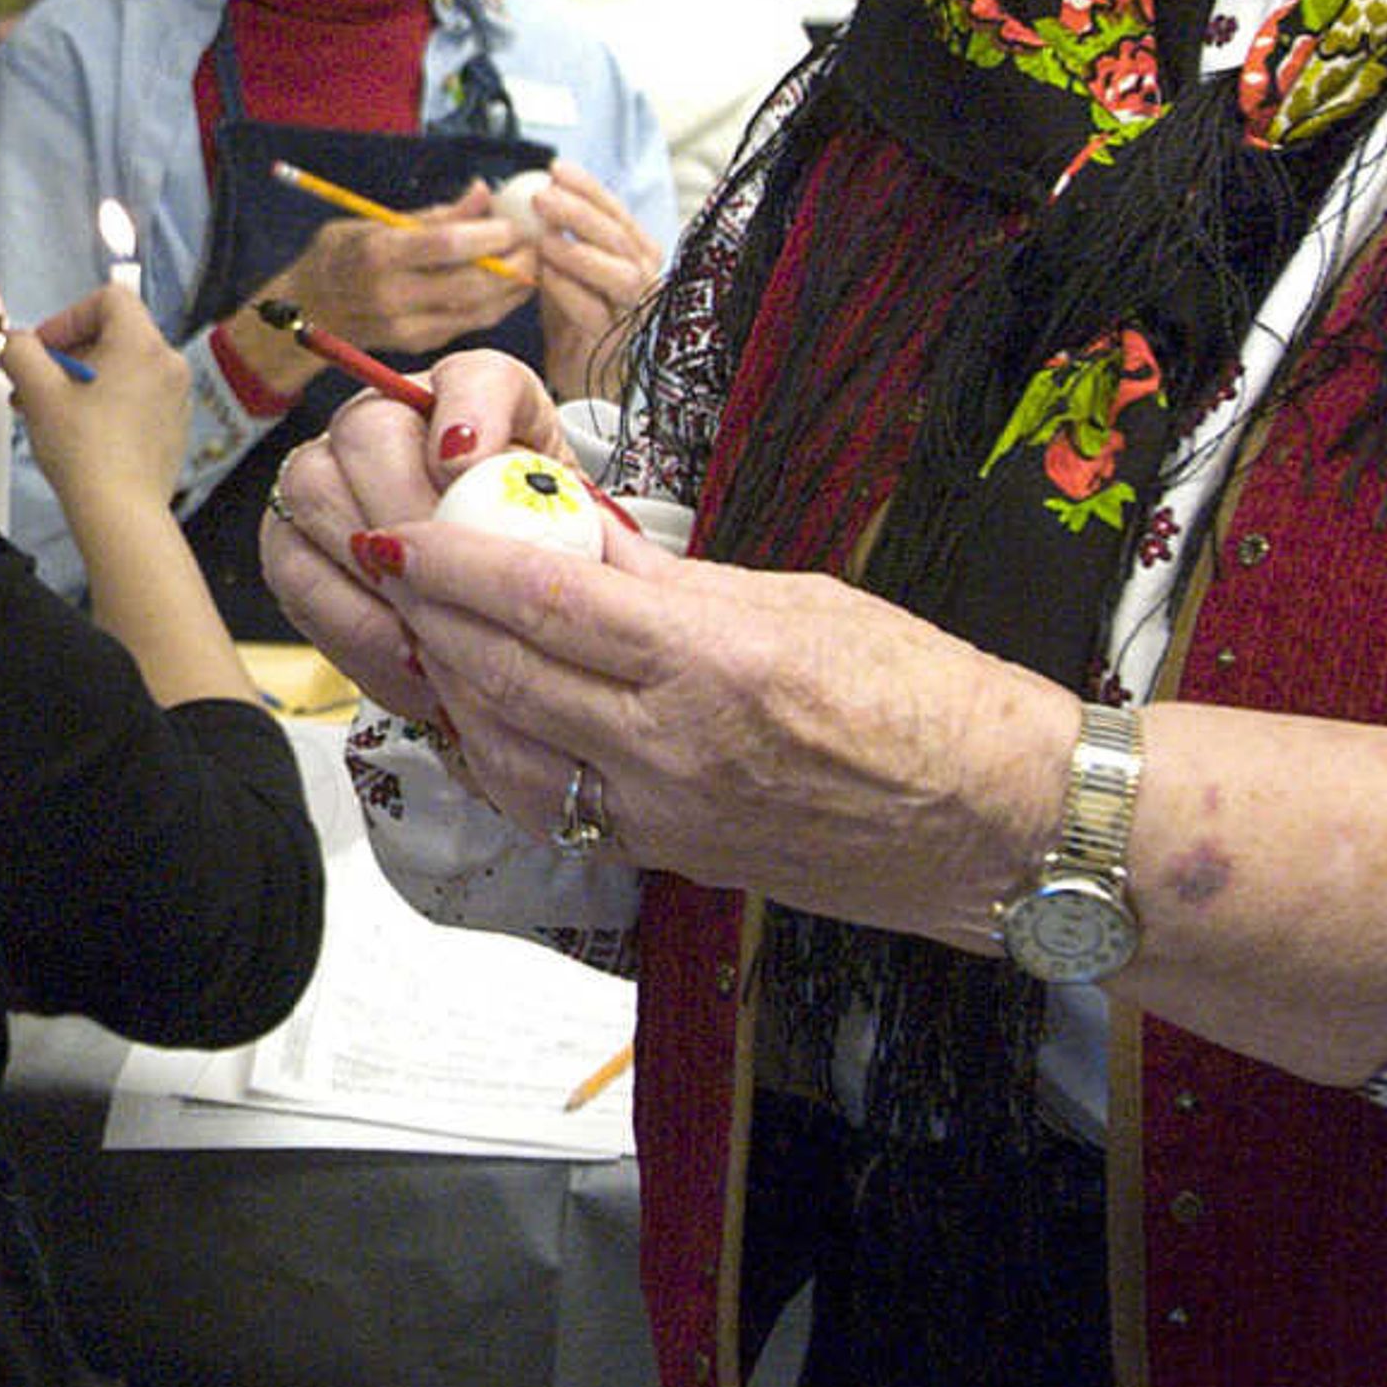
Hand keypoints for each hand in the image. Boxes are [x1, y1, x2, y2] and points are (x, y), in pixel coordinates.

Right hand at [8, 282, 193, 523]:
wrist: (119, 512)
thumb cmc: (85, 451)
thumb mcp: (39, 393)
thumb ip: (19, 353)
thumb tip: (12, 342)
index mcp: (142, 344)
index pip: (109, 299)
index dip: (67, 317)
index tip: (43, 349)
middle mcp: (168, 364)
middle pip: (114, 335)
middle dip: (68, 355)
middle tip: (35, 383)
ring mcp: (176, 397)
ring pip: (123, 369)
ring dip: (83, 381)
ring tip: (49, 412)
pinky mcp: (173, 427)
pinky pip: (137, 397)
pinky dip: (107, 403)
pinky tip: (79, 432)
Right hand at [258, 348, 557, 719]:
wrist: (491, 625)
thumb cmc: (534, 571)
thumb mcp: (573, 543)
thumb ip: (565, 520)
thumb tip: (580, 531)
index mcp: (477, 401)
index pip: (474, 378)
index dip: (470, 414)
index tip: (467, 469)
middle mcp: (389, 418)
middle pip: (370, 430)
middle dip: (410, 511)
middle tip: (450, 582)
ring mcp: (328, 472)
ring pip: (315, 488)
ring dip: (377, 569)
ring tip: (434, 631)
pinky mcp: (291, 539)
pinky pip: (294, 566)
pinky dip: (353, 620)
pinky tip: (408, 657)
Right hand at [268, 201, 528, 360]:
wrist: (308, 309)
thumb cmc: (342, 254)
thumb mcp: (372, 219)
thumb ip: (433, 214)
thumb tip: (482, 192)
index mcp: (378, 254)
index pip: (447, 245)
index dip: (490, 234)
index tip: (515, 223)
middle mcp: (392, 295)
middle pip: (471, 283)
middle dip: (516, 264)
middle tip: (540, 244)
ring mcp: (407, 326)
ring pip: (478, 310)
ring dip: (516, 288)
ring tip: (536, 262)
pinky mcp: (419, 344)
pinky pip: (470, 323)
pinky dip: (499, 304)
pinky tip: (514, 285)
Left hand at [338, 501, 1075, 952]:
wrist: (997, 821)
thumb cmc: (923, 692)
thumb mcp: (797, 597)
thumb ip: (670, 577)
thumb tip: (572, 529)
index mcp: (714, 659)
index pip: (542, 600)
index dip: (453, 563)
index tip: (404, 528)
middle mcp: (674, 746)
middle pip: (503, 674)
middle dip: (430, 615)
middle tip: (388, 564)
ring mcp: (666, 815)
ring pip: (506, 751)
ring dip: (452, 687)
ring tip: (424, 630)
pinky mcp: (670, 858)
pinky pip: (551, 804)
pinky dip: (502, 754)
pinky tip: (487, 713)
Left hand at [505, 161, 661, 403]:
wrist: (581, 372)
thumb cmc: (575, 312)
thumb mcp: (568, 264)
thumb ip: (560, 231)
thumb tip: (532, 188)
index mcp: (636, 251)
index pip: (617, 211)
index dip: (588, 188)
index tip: (556, 168)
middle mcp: (645, 277)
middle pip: (619, 238)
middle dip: (580, 213)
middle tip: (542, 197)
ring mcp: (633, 311)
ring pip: (620, 275)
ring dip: (579, 252)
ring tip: (544, 239)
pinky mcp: (614, 341)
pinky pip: (596, 311)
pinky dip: (569, 289)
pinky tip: (544, 274)